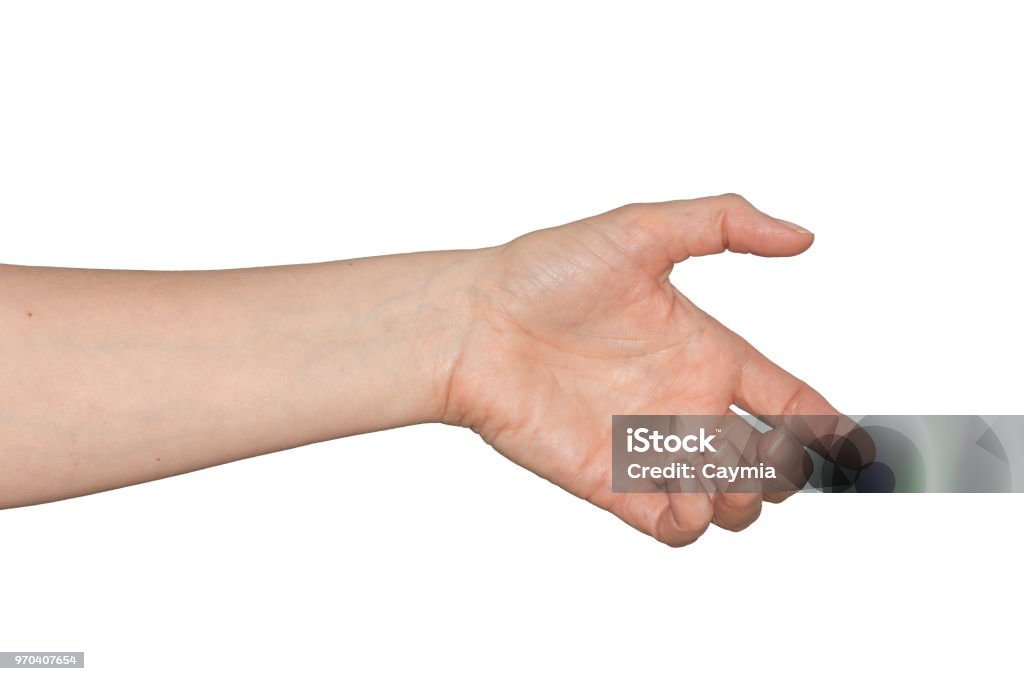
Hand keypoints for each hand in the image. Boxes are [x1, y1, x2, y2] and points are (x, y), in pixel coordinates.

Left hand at [444, 194, 841, 545]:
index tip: (855, 445)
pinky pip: (669, 526)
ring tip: (717, 480)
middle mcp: (684, 405)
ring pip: (727, 505)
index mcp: (705, 352)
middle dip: (783, 473)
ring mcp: (649, 448)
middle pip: (767, 464)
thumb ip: (724, 223)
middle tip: (759, 455)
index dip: (827, 424)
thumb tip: (803, 235)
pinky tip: (680, 498)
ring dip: (741, 506)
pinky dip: (690, 526)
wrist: (472, 323)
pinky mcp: (611, 484)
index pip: (787, 397)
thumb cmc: (546, 272)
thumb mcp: (641, 229)